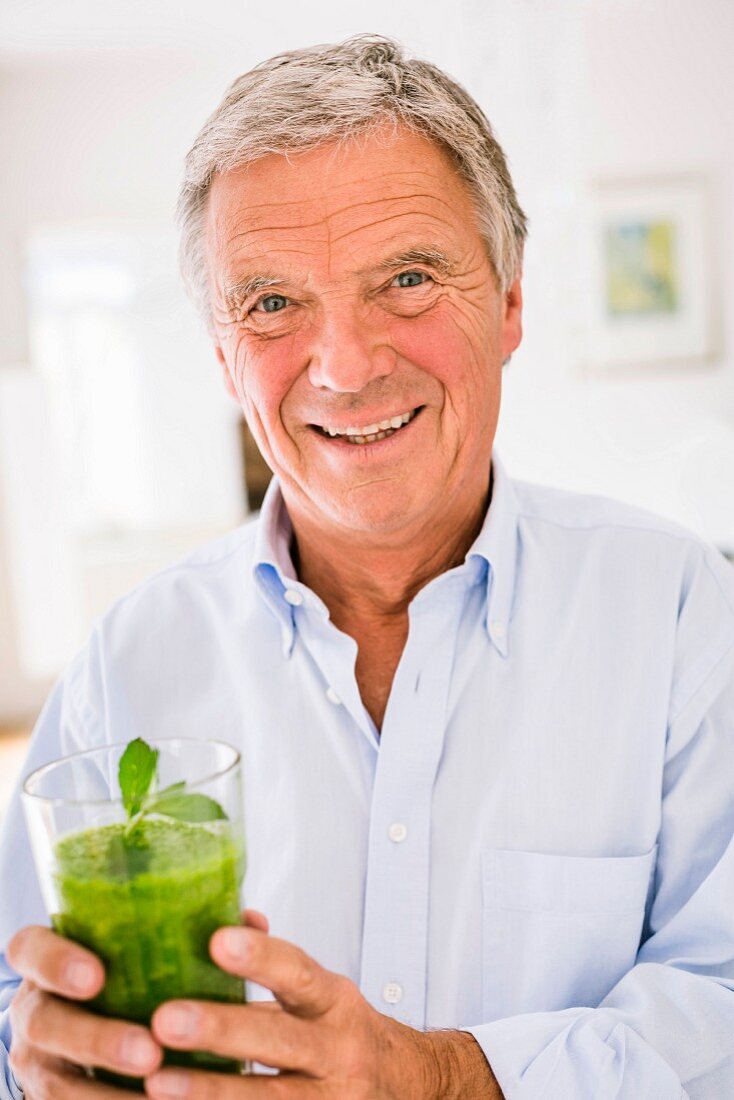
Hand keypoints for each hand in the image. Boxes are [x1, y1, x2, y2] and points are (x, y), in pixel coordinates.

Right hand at [7, 924, 161, 1095]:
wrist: (100, 1030)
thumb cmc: (130, 973)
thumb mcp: (137, 949)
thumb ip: (175, 933)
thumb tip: (250, 919)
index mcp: (48, 959)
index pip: (31, 950)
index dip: (56, 962)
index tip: (96, 976)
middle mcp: (36, 1008)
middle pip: (45, 1023)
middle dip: (96, 1040)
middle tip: (149, 1053)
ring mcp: (39, 1059)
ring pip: (58, 1083)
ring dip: (107, 1092)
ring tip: (160, 1095)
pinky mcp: (50, 1095)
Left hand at [145, 920, 500, 1098]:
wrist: (405, 1088)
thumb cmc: (343, 1032)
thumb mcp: (322, 992)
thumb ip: (277, 964)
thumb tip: (233, 915)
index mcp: (334, 1003)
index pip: (300, 973)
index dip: (261, 957)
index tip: (218, 940)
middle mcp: (337, 1051)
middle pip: (278, 1040)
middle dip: (221, 1030)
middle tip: (165, 1018)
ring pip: (267, 1099)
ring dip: (209, 1090)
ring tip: (156, 1081)